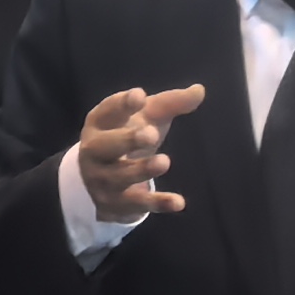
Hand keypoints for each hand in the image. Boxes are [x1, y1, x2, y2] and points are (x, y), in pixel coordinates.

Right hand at [74, 83, 205, 221]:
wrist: (100, 183)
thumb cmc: (126, 138)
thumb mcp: (146, 118)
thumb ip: (170, 104)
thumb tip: (200, 90)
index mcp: (99, 124)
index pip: (107, 111)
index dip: (122, 104)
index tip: (140, 96)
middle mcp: (94, 152)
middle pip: (105, 146)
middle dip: (127, 139)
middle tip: (151, 134)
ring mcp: (101, 180)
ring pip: (119, 177)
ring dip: (141, 170)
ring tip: (165, 162)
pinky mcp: (115, 204)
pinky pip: (137, 204)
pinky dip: (157, 203)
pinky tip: (178, 202)